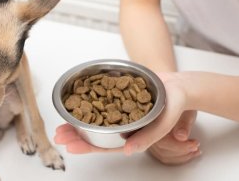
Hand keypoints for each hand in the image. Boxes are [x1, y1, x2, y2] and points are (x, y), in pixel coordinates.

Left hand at [54, 72, 197, 159]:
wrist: (180, 86)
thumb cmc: (175, 105)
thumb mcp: (163, 122)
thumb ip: (148, 137)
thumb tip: (128, 151)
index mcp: (132, 136)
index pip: (106, 145)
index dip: (88, 147)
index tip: (71, 148)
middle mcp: (124, 126)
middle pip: (96, 134)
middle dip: (76, 134)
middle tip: (59, 134)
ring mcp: (121, 112)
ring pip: (96, 119)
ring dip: (79, 121)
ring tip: (63, 122)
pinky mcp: (120, 97)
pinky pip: (102, 102)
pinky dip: (89, 103)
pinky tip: (77, 103)